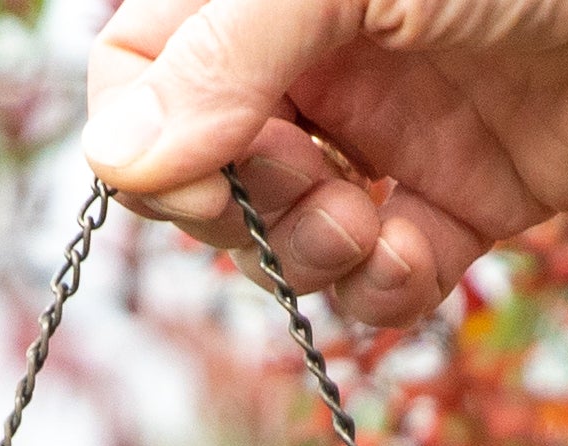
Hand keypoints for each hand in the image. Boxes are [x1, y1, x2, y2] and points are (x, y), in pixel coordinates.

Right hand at [83, 0, 567, 325]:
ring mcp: (378, 144)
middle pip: (204, 182)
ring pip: (286, 249)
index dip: (148, 141)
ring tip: (374, 222)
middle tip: (310, 187)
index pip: (137, 80)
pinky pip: (375, 291)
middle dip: (245, 209)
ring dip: (315, 258)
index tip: (203, 165)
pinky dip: (384, 294)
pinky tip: (420, 255)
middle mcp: (312, 70)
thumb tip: (118, 159)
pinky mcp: (449, 212)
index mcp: (266, 0)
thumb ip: (229, 59)